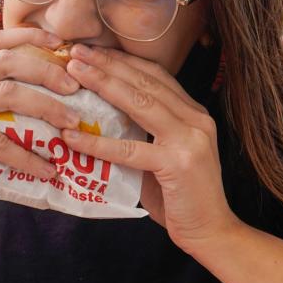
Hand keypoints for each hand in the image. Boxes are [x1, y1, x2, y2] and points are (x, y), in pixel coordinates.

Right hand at [0, 27, 82, 237]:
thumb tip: (40, 120)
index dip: (27, 36)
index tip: (58, 41)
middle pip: (6, 61)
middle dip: (45, 70)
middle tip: (74, 86)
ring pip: (6, 93)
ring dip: (45, 106)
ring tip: (70, 123)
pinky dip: (26, 157)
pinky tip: (45, 169)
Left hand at [60, 44, 240, 251]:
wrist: (211, 231)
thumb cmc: (178, 195)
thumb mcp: (159, 154)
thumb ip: (138, 132)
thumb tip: (94, 116)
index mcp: (192, 113)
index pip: (154, 75)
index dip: (122, 60)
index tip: (91, 50)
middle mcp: (195, 119)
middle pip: (144, 81)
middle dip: (108, 63)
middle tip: (76, 51)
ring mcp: (189, 139)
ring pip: (139, 103)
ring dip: (103, 84)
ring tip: (73, 73)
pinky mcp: (177, 164)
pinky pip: (129, 149)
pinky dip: (97, 142)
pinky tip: (71, 136)